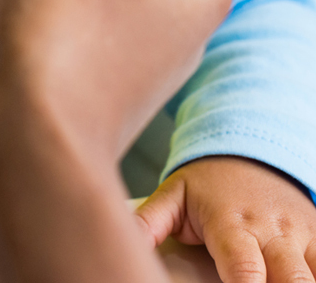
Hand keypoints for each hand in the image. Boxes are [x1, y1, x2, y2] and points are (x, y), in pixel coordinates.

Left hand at [137, 156, 315, 282]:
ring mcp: (301, 235)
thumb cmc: (207, 183)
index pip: (243, 267)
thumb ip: (149, 222)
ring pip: (315, 274)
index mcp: (232, 224)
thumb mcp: (173, 196)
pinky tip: (303, 280)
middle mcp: (272, 231)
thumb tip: (126, 244)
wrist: (249, 153)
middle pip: (293, 279)